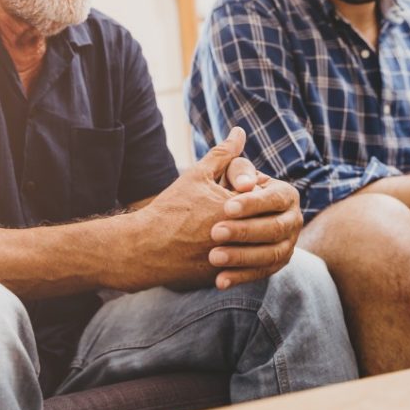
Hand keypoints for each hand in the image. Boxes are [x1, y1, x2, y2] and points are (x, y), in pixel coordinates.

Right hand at [137, 128, 249, 289]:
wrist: (143, 248)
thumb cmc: (170, 209)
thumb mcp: (197, 176)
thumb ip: (223, 154)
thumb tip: (239, 131)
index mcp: (234, 207)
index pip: (263, 197)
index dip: (258, 193)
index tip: (253, 190)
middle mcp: (236, 234)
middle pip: (265, 224)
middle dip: (263, 218)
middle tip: (257, 213)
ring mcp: (230, 259)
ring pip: (258, 250)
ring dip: (257, 242)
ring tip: (246, 233)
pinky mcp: (221, 277)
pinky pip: (243, 270)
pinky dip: (244, 262)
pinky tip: (240, 253)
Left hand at [207, 177, 302, 289]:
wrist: (237, 213)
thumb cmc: (234, 186)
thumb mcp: (235, 173)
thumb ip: (238, 170)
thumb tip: (245, 184)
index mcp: (287, 195)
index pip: (274, 199)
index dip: (251, 204)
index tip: (226, 208)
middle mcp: (293, 220)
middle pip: (274, 228)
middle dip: (244, 231)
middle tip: (215, 232)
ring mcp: (288, 245)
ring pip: (270, 255)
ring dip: (241, 257)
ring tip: (213, 257)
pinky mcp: (276, 265)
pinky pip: (261, 273)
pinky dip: (240, 278)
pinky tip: (220, 280)